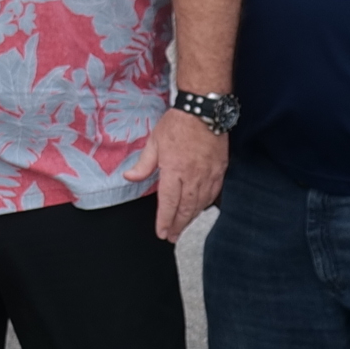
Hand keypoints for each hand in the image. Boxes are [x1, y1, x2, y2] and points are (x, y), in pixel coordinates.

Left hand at [151, 111, 228, 243]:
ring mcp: (208, 174)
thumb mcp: (154, 141)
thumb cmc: (177, 124)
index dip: (165, 221)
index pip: (168, 203)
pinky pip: (214, 193)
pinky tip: (200, 209)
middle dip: (178, 225)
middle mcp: (192, 176)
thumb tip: (129, 177)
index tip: (162, 232)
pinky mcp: (220, 170)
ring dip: (191, 218)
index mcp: (174, 170)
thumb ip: (143, 164)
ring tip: (183, 227)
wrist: (203, 110)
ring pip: (200, 203)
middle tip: (172, 237)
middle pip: (186, 208)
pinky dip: (206, 204)